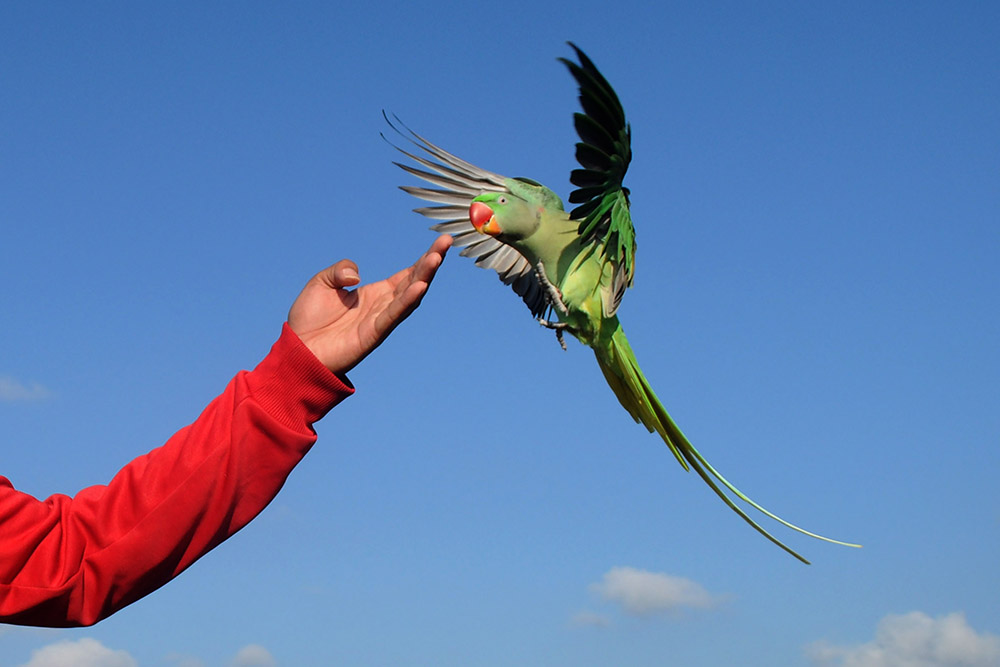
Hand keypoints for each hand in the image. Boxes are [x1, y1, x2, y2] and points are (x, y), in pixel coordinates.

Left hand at [287, 235, 451, 373]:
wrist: (297, 349)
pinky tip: (419, 287)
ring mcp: (381, 320)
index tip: (441, 242)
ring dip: (425, 277)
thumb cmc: (310, 319)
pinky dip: (406, 301)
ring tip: (436, 258)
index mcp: (376, 293)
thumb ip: (340, 270)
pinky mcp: (373, 334)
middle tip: (446, 242)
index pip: (407, 274)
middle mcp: (383, 306)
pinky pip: (393, 316)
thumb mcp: (322, 282)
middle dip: (431, 262)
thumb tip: (356, 276)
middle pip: (415, 281)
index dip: (424, 259)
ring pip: (409, 297)